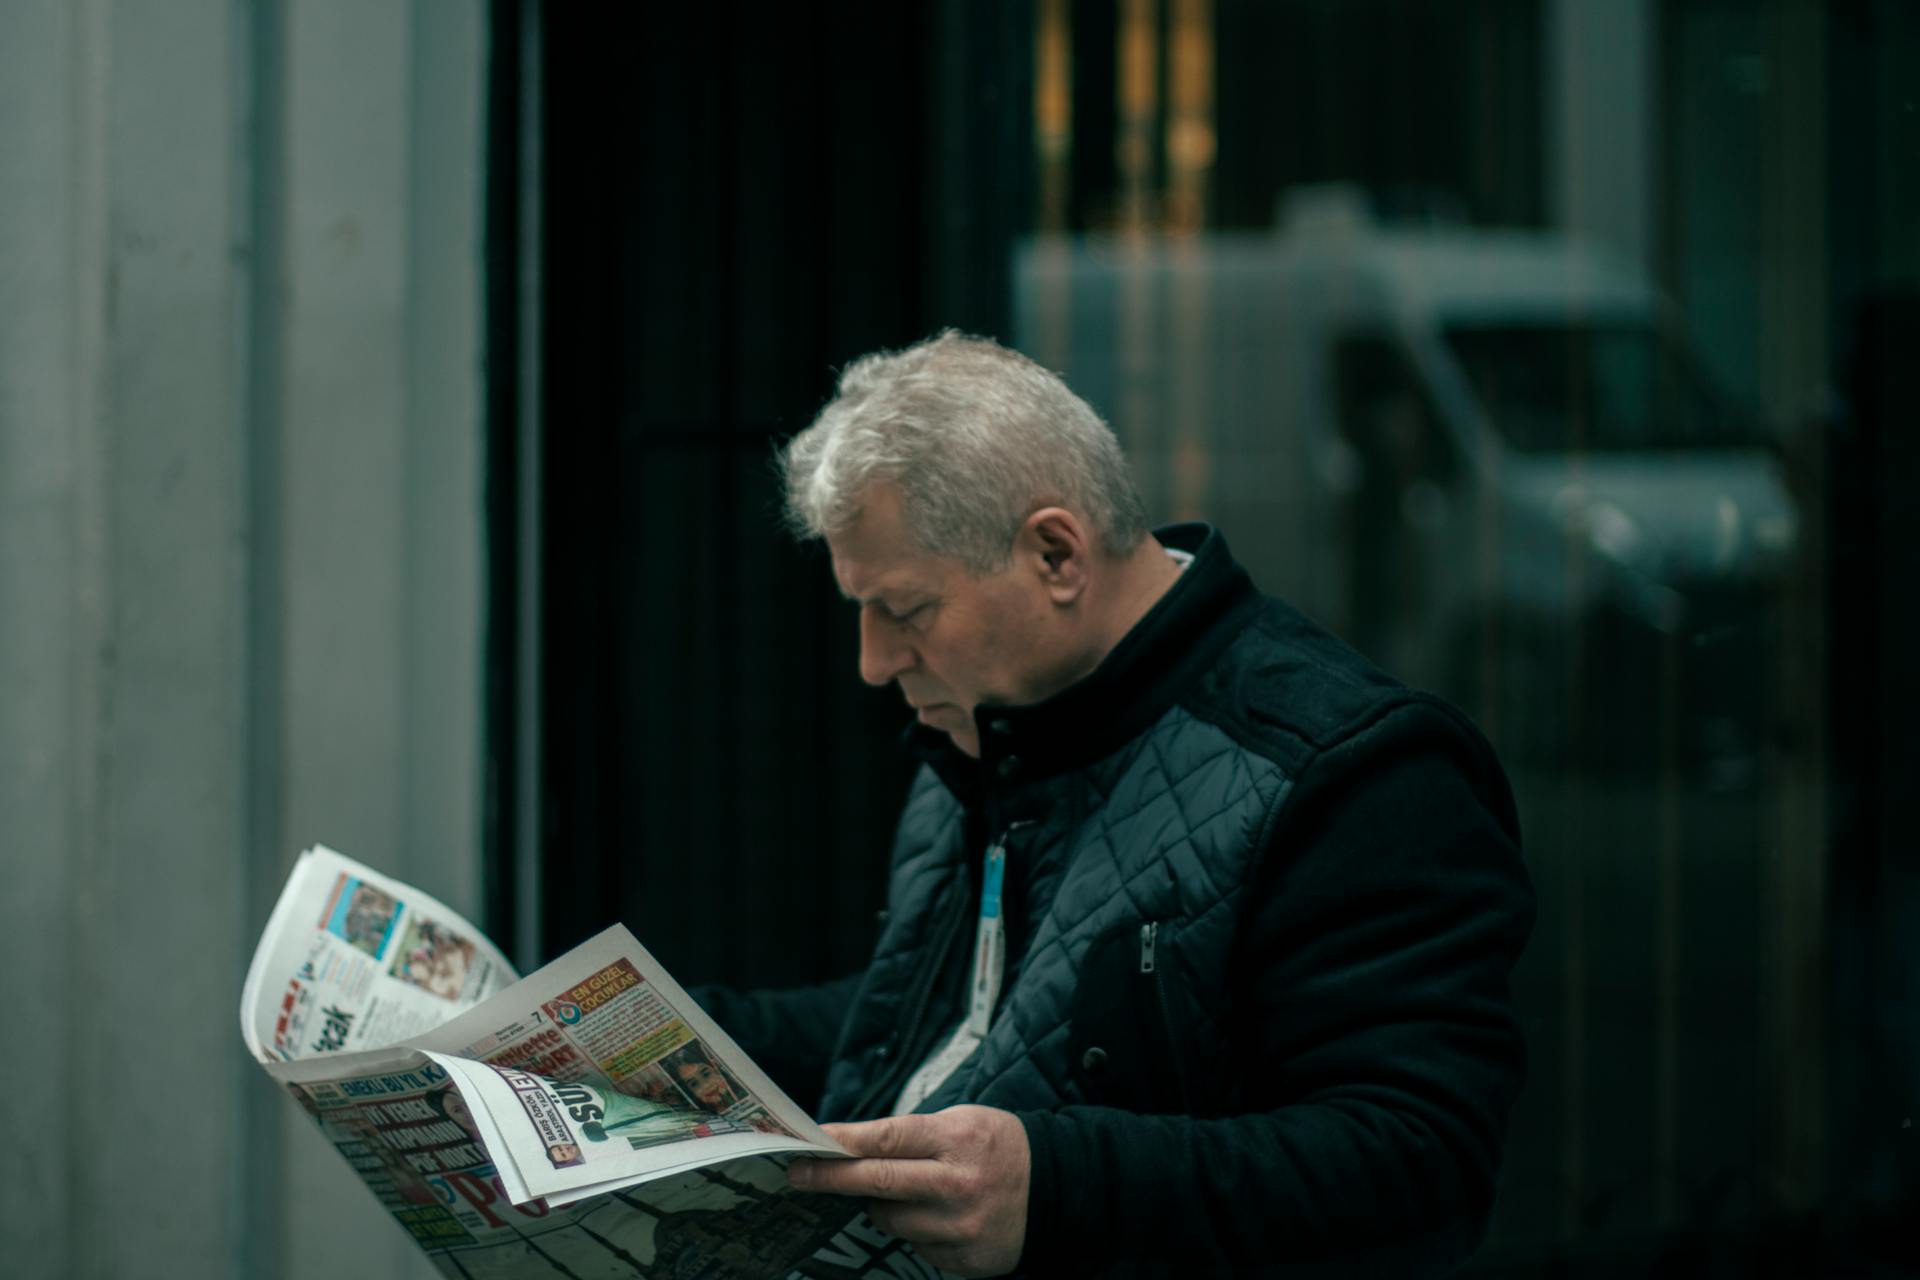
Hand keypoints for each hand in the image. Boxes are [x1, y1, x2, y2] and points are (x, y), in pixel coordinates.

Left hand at [788, 1105, 1029, 1276]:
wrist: (1054, 1187)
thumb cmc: (995, 1145)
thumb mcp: (960, 1121)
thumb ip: (910, 1135)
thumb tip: (848, 1148)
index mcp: (956, 1139)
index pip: (887, 1138)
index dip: (843, 1142)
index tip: (809, 1142)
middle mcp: (958, 1184)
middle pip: (879, 1182)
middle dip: (832, 1178)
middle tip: (799, 1175)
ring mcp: (961, 1226)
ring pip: (890, 1221)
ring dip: (881, 1207)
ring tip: (902, 1193)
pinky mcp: (965, 1259)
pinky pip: (916, 1246)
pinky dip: (914, 1230)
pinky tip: (935, 1216)